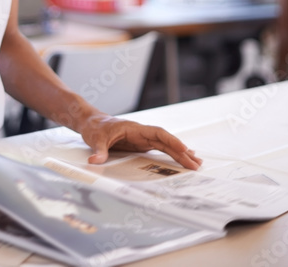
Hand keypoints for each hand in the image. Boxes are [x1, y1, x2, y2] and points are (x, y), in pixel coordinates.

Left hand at [78, 114, 201, 169]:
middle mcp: (142, 133)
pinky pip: (160, 149)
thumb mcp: (95, 139)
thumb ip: (98, 150)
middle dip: (181, 152)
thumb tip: (95, 161)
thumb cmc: (95, 127)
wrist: (92, 123)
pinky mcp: (141, 144)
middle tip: (195, 164)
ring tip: (195, 163)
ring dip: (180, 154)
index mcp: (134, 128)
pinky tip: (182, 159)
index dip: (171, 140)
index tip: (183, 148)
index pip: (157, 133)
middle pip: (166, 141)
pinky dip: (172, 154)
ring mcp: (143, 139)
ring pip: (166, 145)